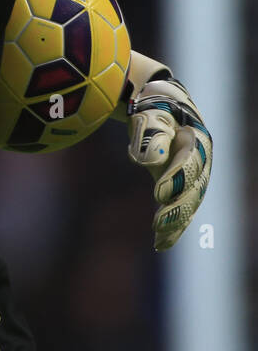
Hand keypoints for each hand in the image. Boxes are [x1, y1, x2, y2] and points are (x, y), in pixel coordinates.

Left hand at [127, 77, 212, 250]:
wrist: (164, 108)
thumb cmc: (154, 110)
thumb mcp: (150, 116)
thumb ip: (151, 135)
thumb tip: (149, 159)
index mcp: (195, 140)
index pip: (188, 163)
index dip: (176, 179)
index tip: (159, 194)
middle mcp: (201, 161)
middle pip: (193, 188)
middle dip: (177, 208)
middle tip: (158, 224)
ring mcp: (195, 176)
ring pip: (190, 203)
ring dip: (176, 223)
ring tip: (161, 240)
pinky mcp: (184, 187)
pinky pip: (182, 209)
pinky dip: (173, 226)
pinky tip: (161, 243)